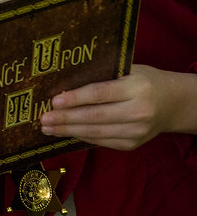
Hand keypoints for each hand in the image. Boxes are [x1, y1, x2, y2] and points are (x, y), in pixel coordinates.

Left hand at [39, 64, 195, 150]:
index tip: (54, 101)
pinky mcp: (132, 145)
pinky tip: (66, 132)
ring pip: (95, 133)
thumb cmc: (144, 81)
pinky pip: (101, 141)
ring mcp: (136, 132)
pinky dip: (81, 137)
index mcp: (136, 88)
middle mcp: (138, 112)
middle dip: (65, 119)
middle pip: (94, 117)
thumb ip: (103, 76)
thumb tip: (65, 82)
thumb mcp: (128, 71)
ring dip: (68, 131)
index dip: (76, 98)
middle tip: (43, 119)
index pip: (100, 93)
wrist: (172, 104)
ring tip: (48, 128)